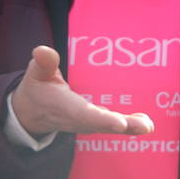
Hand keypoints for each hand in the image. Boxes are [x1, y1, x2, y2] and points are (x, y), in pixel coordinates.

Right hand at [11, 46, 154, 137]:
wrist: (31, 112)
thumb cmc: (37, 89)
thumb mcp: (36, 74)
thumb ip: (43, 63)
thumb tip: (42, 50)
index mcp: (65, 107)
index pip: (85, 114)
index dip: (102, 119)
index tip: (119, 123)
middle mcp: (78, 119)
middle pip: (103, 124)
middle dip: (124, 125)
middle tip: (145, 126)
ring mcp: (87, 123)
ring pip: (109, 127)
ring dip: (131, 127)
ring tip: (148, 126)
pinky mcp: (94, 123)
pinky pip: (112, 125)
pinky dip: (129, 126)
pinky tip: (146, 124)